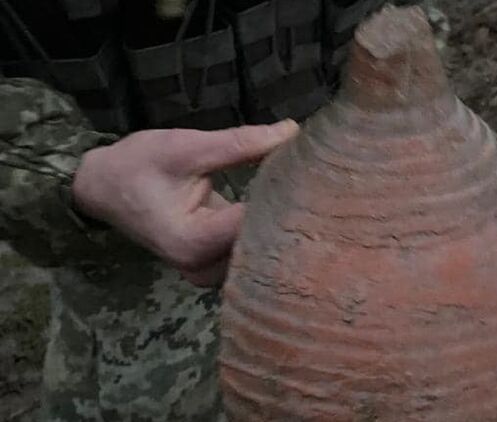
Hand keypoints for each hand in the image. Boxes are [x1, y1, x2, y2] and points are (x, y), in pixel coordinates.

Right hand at [72, 120, 298, 286]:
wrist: (103, 187)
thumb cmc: (138, 165)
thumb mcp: (187, 147)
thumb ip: (241, 143)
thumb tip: (293, 130)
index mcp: (193, 243)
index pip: (258, 227)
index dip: (288, 203)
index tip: (315, 179)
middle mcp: (202, 267)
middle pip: (262, 247)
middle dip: (288, 217)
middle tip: (320, 186)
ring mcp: (207, 272)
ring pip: (259, 254)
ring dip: (279, 226)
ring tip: (306, 195)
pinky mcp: (213, 266)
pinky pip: (249, 253)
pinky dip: (265, 232)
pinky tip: (285, 207)